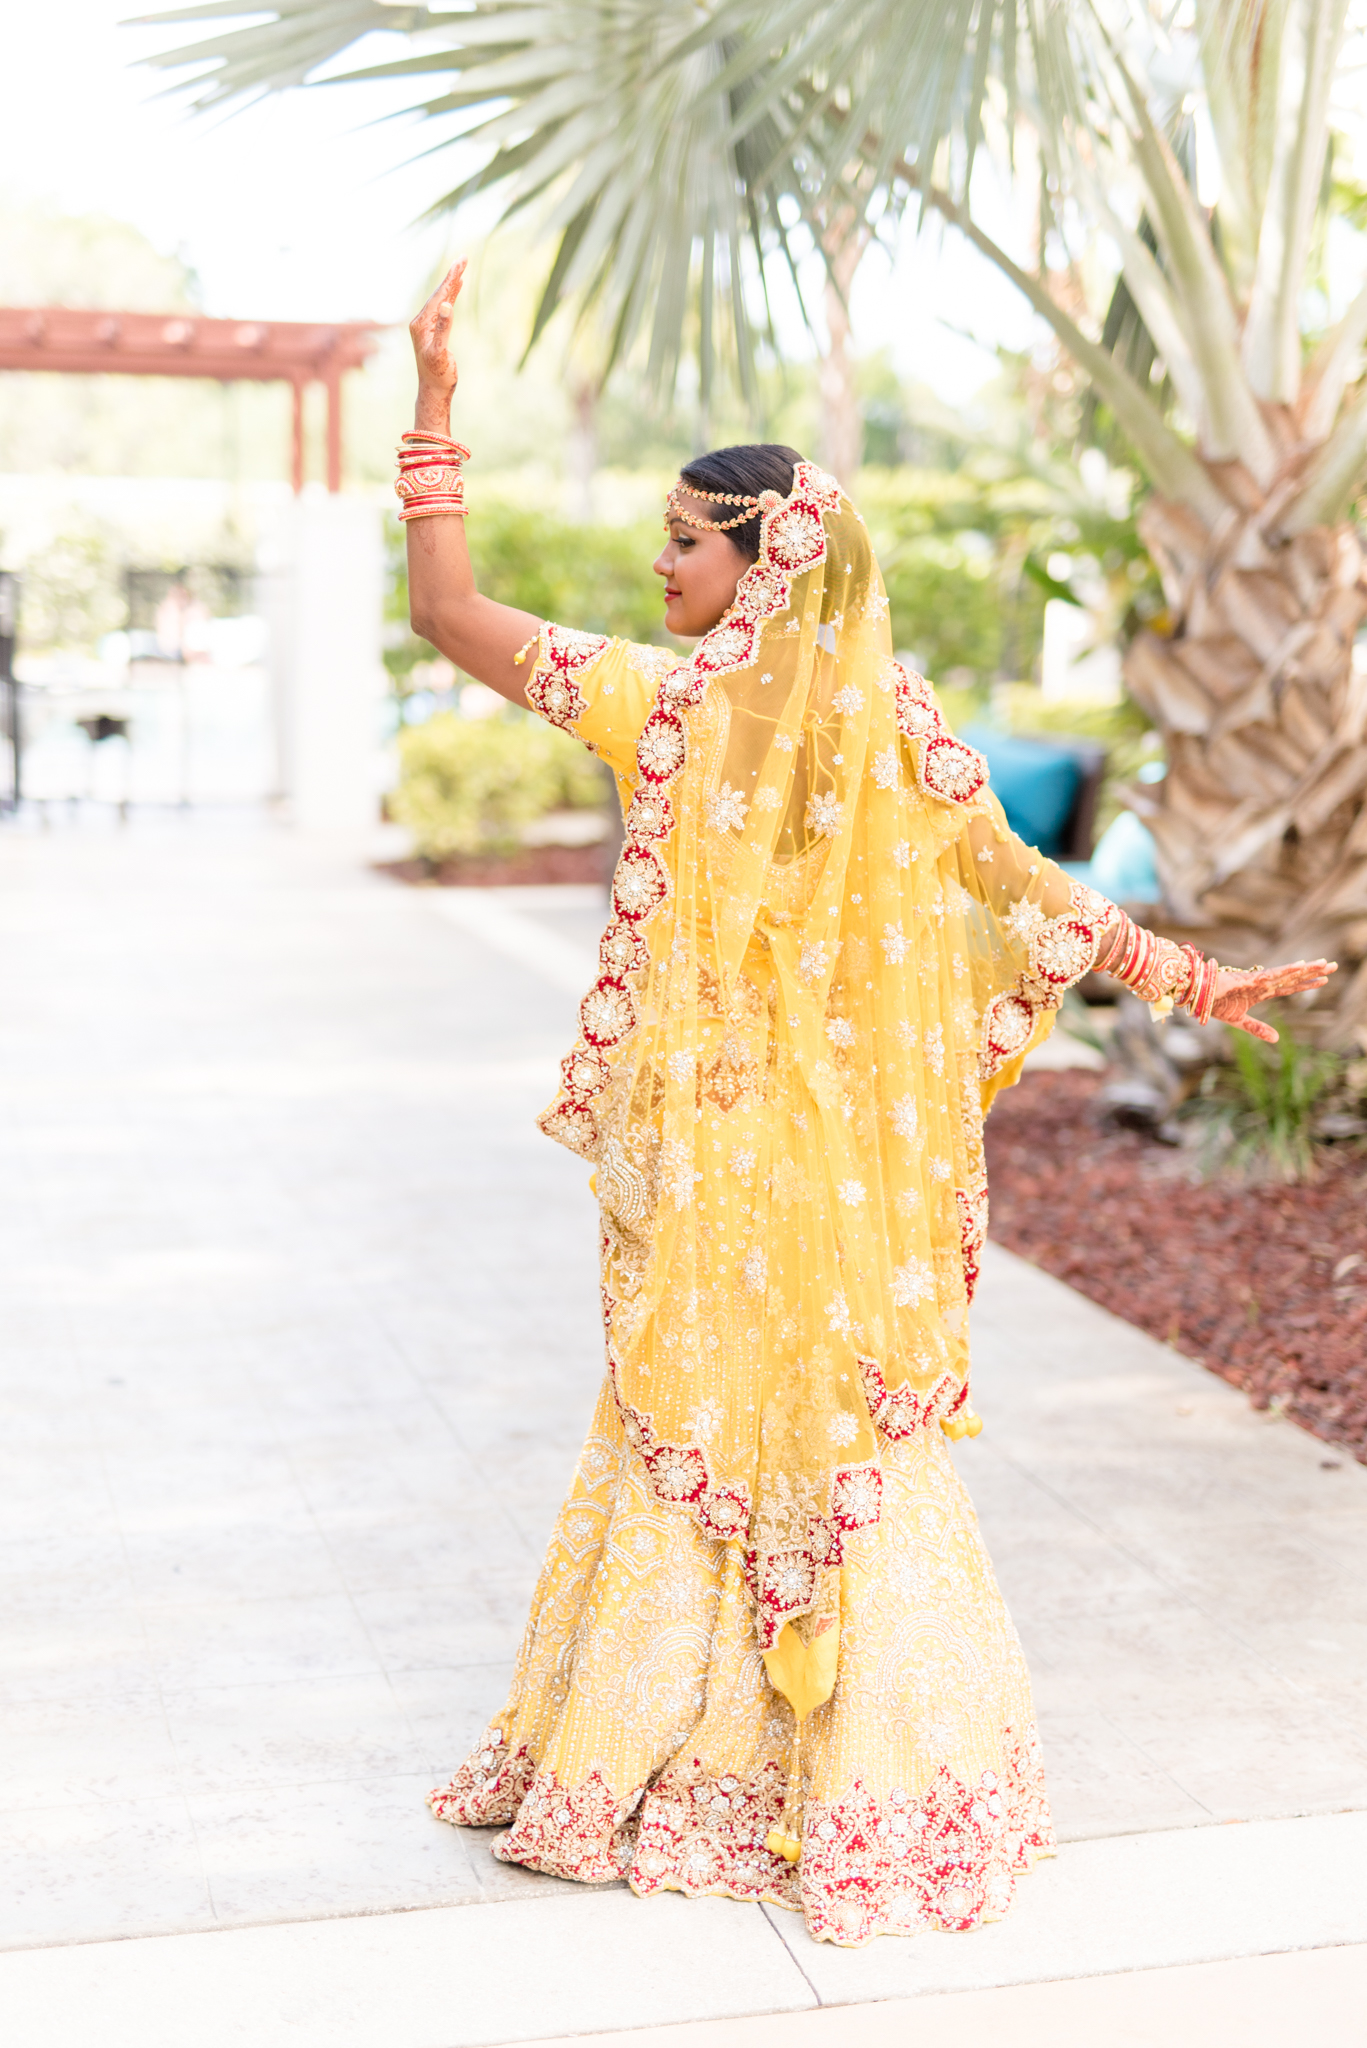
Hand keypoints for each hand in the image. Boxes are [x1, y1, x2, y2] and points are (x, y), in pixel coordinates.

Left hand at [409, 258, 465, 428]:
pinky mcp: (433, 330)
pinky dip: (451, 296)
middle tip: (464, 258)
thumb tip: (447, 306)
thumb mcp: (440, 353)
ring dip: (452, 283)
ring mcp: (426, 325)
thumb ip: (443, 329)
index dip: (451, 279)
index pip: (439, 297)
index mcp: (421, 324)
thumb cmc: (438, 375)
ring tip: (461, 267)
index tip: (461, 263)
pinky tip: (457, 288)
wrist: (433, 390)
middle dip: (452, 276)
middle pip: (439, 294)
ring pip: (441, 299)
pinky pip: (442, 308)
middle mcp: (421, 321)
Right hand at [1209, 958, 1335, 1042]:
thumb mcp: (1239, 1021)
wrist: (1194, 996)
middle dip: (1313, 972)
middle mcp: (1261, 983)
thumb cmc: (1212, 1003)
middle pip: (1292, 977)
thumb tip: (1277, 1039)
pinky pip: (1271, 975)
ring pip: (1286, 973)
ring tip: (1324, 963)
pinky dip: (1286, 971)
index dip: (1306, 983)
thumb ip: (1257, 1028)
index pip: (1288, 987)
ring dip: (1305, 969)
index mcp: (1260, 992)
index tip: (1324, 979)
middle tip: (1333, 966)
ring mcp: (1255, 980)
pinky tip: (1300, 966)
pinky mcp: (1247, 980)